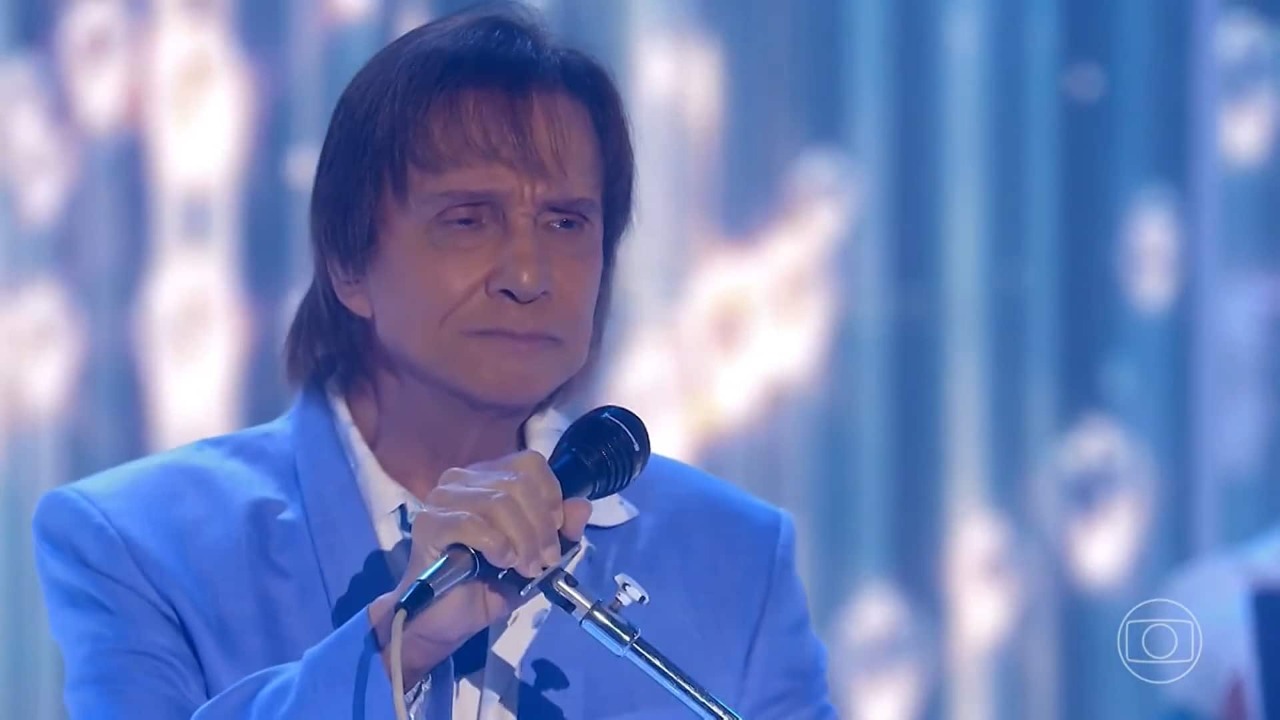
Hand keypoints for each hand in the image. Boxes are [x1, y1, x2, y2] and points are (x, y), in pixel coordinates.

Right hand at [368, 450, 593, 682]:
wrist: (447, 620)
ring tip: (525, 567)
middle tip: (544, 561)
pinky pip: (472, 522)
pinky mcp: (428, 523)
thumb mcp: (537, 557)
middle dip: (541, 527)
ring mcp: (442, 498)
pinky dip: (496, 544)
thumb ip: (562, 532)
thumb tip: (582, 505)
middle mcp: (463, 479)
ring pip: (499, 503)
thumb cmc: (488, 584)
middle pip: (518, 483)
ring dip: (523, 540)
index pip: (530, 463)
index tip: (556, 532)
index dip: (550, 496)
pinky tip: (501, 562)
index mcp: (489, 478)